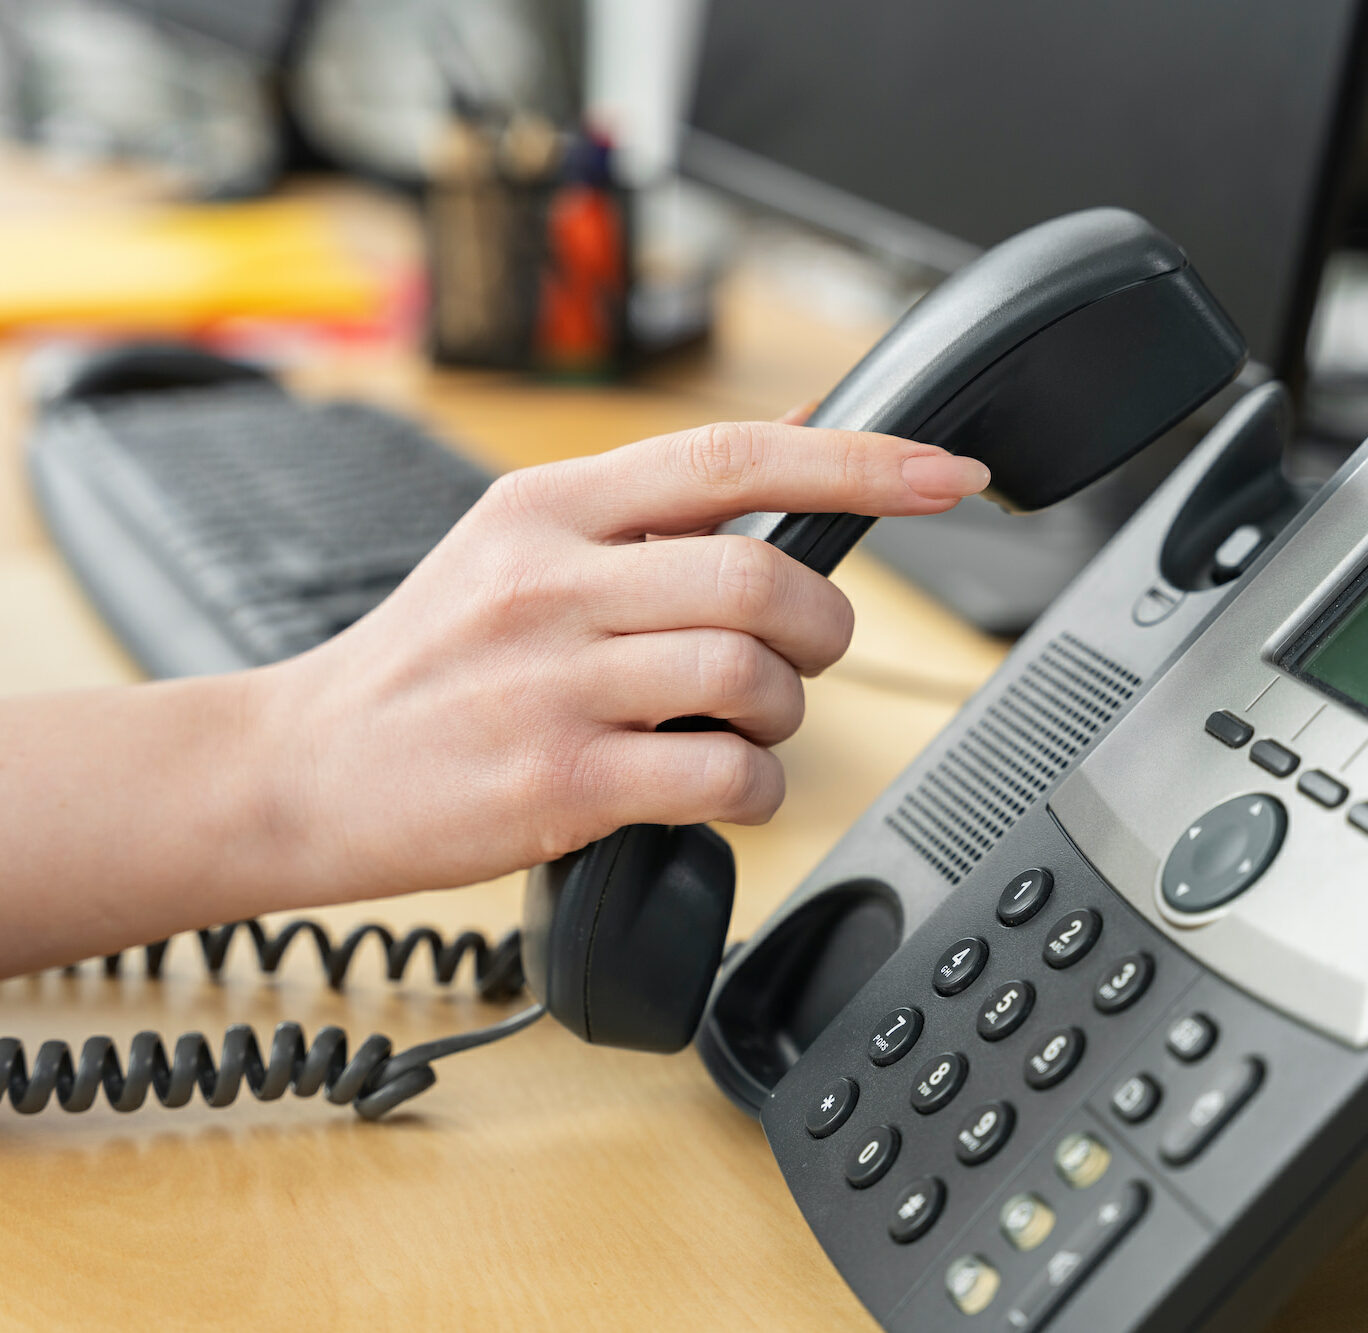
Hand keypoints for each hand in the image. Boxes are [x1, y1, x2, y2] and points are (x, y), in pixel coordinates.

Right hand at [252, 420, 989, 901]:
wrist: (299, 768)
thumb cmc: (431, 663)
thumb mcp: (517, 544)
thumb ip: (650, 505)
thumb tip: (798, 446)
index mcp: (550, 506)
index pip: (734, 455)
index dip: (861, 461)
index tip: (948, 475)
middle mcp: (550, 581)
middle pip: (761, 575)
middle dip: (818, 627)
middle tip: (800, 657)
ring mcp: (550, 681)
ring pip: (748, 673)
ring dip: (785, 712)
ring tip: (746, 728)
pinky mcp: (554, 782)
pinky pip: (718, 773)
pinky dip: (756, 788)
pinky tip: (726, 788)